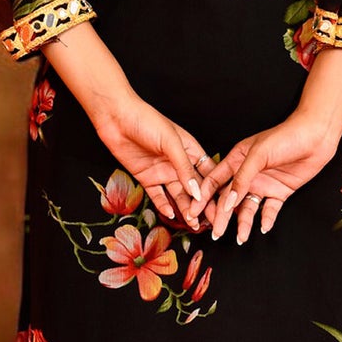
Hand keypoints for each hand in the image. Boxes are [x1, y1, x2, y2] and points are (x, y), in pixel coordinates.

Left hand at [90, 90, 230, 228]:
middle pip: (195, 188)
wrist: (116, 117)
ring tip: (194, 224)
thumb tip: (197, 191)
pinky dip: (165, 206)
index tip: (225, 205)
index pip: (208, 173)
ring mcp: (163, 171)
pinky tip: (172, 215)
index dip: (216, 189)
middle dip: (204, 205)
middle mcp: (178, 163)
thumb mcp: (171, 142)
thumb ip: (184, 168)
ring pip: (178, 195)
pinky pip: (158, 196)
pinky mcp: (146, 178)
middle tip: (212, 222)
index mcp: (191, 150)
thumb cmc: (147, 121)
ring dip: (186, 209)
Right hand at [199, 109, 337, 242]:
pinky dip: (266, 220)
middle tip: (216, 233)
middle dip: (221, 217)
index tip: (193, 212)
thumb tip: (227, 202)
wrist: (316, 137)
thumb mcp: (258, 155)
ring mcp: (263, 184)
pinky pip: (269, 210)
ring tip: (241, 237)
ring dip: (244, 222)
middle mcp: (248, 174)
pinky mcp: (280, 192)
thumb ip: (241, 179)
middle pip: (229, 199)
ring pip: (248, 208)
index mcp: (236, 160)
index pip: (214, 181)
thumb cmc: (285, 137)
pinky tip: (263, 228)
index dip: (203, 197)